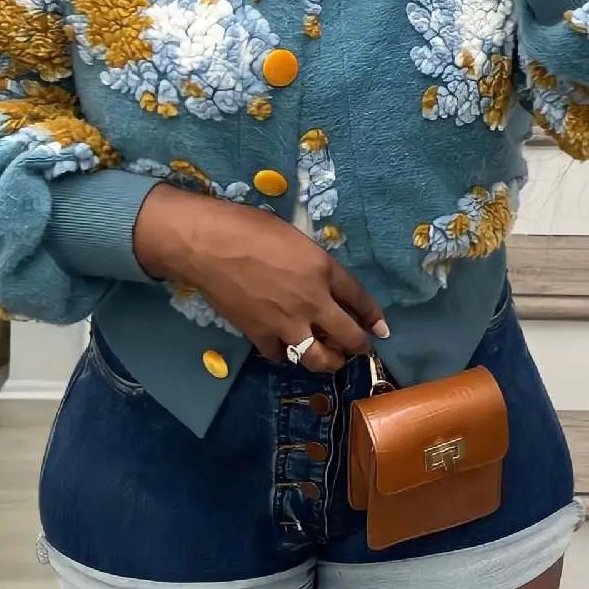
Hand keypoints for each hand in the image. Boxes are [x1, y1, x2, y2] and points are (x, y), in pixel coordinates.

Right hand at [134, 185, 387, 372]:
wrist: (209, 245)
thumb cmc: (248, 228)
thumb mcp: (293, 236)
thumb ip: (312, 262)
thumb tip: (318, 279)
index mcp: (323, 269)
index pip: (360, 298)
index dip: (373, 316)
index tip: (380, 328)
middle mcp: (313, 301)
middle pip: (349, 337)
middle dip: (360, 347)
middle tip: (360, 349)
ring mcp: (287, 323)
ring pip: (319, 358)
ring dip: (329, 361)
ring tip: (328, 358)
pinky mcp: (260, 335)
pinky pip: (281, 356)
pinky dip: (286, 354)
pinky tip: (286, 348)